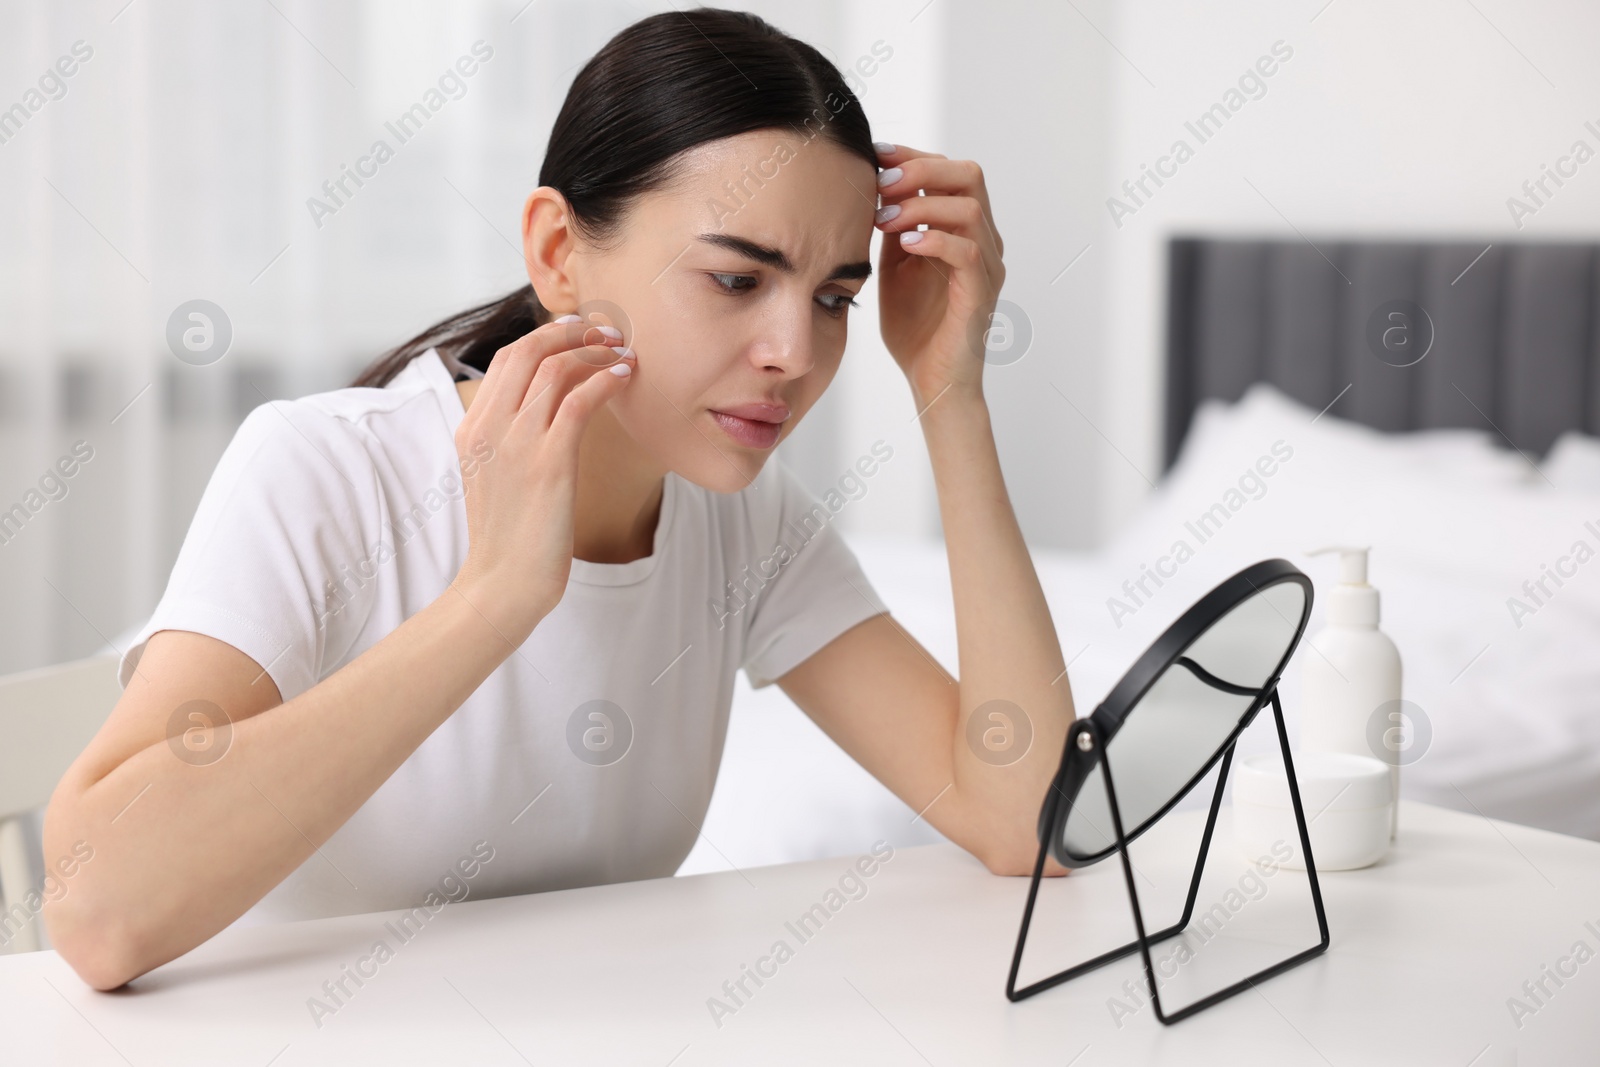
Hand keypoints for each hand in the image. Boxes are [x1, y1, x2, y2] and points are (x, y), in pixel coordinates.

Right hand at [449, 318, 633, 639]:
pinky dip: (605, 380)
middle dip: (571, 332)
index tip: (578, 332)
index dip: (545, 336)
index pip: (506, 358)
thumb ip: (510, 438)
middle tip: (607, 331)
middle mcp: (489, 428)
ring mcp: (516, 444)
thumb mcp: (496, 476)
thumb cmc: (509, 537)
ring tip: (624, 351)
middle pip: (527, 351)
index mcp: (472, 428)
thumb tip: (547, 409)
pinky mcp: (548, 464)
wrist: (502, 583)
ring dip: (595, 351)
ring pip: (555, 369)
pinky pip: (578, 401)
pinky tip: (625, 378)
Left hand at [873, 143, 1006, 406]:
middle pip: (969, 175)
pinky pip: (968, 253)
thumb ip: (895, 227)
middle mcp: (984, 241)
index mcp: (964, 230)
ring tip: (884, 219)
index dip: (914, 156)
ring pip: (969, 209)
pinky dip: (935, 240)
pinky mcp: (981, 294)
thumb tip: (877, 186)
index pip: (951, 171)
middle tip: (882, 183)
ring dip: (921, 206)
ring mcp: (987, 267)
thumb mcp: (895, 266)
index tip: (875, 155)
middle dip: (922, 169)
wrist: (932, 380)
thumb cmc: (915, 328)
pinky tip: (905, 245)